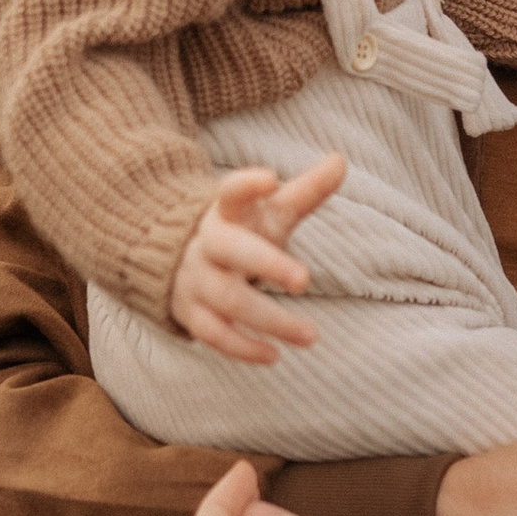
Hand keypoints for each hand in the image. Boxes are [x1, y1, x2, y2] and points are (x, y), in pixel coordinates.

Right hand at [168, 158, 345, 362]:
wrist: (175, 259)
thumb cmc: (242, 231)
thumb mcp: (271, 211)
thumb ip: (306, 190)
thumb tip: (341, 160)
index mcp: (226, 212)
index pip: (230, 192)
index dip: (246, 184)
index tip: (270, 178)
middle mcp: (207, 243)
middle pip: (231, 250)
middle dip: (267, 264)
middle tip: (305, 280)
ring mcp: (195, 279)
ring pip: (228, 299)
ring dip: (270, 320)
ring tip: (311, 335)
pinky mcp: (190, 313)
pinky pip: (213, 334)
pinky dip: (242, 348)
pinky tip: (275, 355)